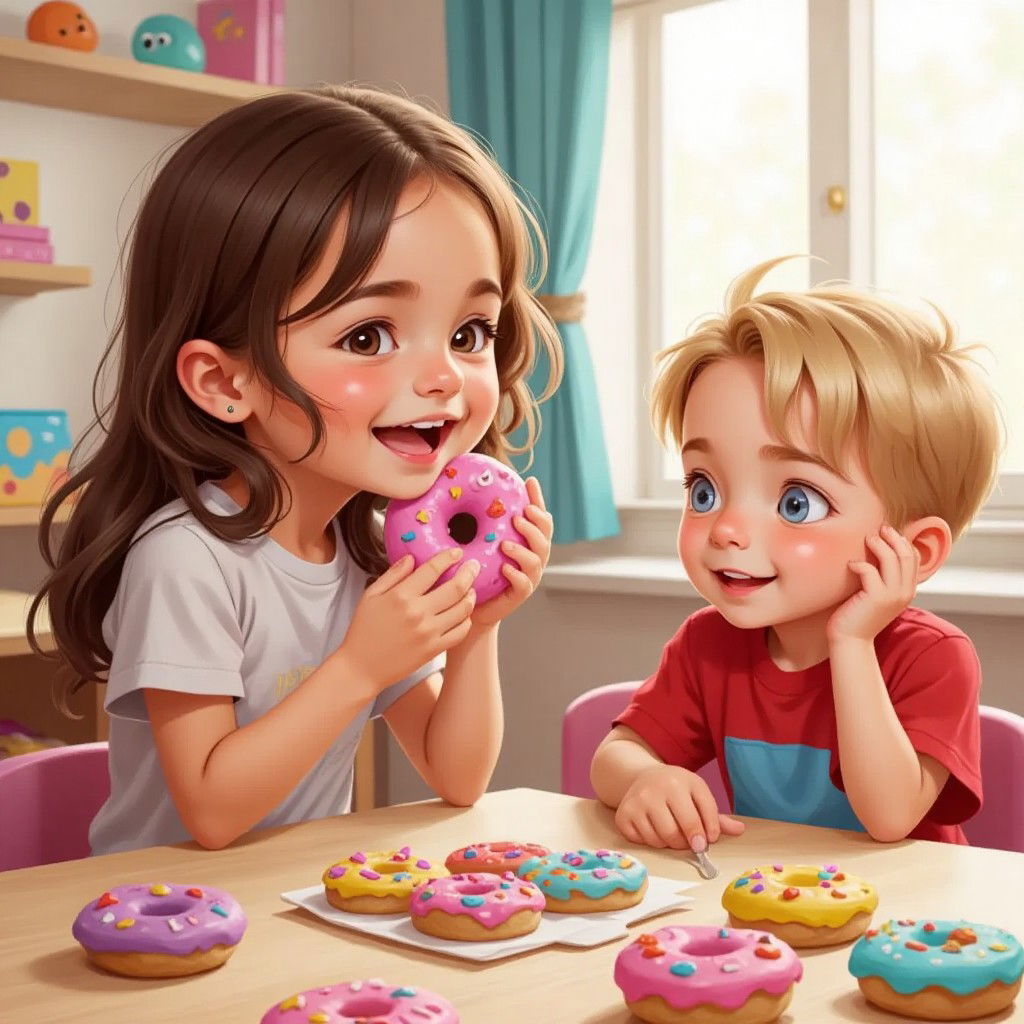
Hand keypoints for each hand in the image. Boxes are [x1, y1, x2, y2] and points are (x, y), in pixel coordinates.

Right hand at [338, 548, 478, 689]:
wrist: (361, 668)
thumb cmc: (363, 631)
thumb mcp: (370, 596)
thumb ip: (392, 575)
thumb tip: (411, 557)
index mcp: (401, 596)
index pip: (431, 570)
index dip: (448, 557)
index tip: (457, 552)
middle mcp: (418, 613)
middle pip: (455, 587)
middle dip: (469, 572)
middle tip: (474, 566)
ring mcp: (428, 632)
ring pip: (462, 609)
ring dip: (471, 596)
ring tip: (471, 589)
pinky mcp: (434, 649)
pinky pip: (460, 632)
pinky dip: (466, 620)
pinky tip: (463, 613)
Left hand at [470, 477, 552, 627]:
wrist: (473, 605)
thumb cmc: (478, 568)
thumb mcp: (482, 540)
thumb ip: (485, 519)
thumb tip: (473, 486)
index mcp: (528, 541)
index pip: (540, 517)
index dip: (538, 499)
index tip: (529, 481)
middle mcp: (533, 557)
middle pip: (545, 537)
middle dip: (535, 524)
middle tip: (519, 516)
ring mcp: (529, 576)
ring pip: (537, 560)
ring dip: (523, 549)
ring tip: (506, 544)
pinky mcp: (520, 595)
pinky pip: (524, 584)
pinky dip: (517, 574)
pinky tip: (505, 568)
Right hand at [614, 764, 744, 851]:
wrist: (641, 775)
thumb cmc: (676, 789)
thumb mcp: (697, 793)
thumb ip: (716, 815)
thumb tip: (740, 830)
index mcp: (682, 782)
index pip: (702, 817)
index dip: (709, 834)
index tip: (707, 839)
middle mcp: (657, 789)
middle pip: (677, 833)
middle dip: (687, 843)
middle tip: (689, 841)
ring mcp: (638, 801)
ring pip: (659, 840)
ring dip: (669, 843)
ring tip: (671, 831)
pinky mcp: (624, 814)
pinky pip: (641, 841)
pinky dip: (650, 841)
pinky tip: (653, 828)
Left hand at [827, 524, 920, 644]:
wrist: (851, 640)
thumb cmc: (859, 615)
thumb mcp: (877, 594)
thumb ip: (883, 578)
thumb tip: (878, 553)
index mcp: (907, 590)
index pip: (914, 559)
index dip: (903, 542)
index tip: (888, 533)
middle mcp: (905, 592)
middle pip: (907, 555)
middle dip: (894, 538)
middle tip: (879, 529)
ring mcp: (892, 596)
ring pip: (892, 559)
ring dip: (879, 545)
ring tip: (867, 539)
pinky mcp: (876, 598)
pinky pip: (870, 571)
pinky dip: (859, 564)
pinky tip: (850, 564)